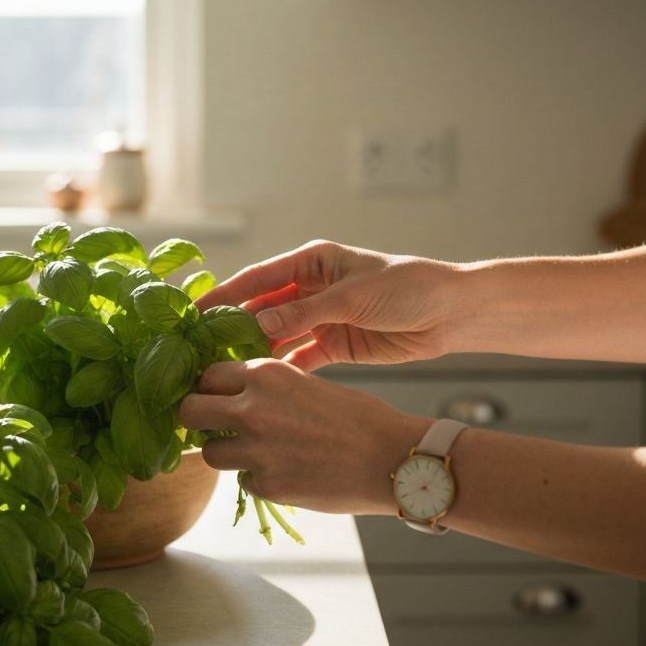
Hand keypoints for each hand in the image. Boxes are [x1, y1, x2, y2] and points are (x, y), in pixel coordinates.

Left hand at [180, 357, 426, 513]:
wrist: (390, 458)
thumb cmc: (358, 416)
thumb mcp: (307, 383)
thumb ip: (267, 387)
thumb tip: (233, 397)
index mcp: (264, 374)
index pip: (207, 375)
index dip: (209, 387)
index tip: (216, 397)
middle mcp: (252, 408)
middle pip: (190, 411)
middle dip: (198, 418)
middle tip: (215, 426)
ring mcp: (256, 450)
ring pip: (209, 453)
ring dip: (226, 453)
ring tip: (255, 452)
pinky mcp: (267, 485)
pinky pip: (243, 480)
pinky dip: (258, 478)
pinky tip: (286, 472)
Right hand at [196, 239, 457, 370]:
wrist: (450, 314)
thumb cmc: (407, 288)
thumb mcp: (353, 296)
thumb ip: (305, 311)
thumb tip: (258, 322)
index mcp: (312, 262)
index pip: (258, 277)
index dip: (226, 294)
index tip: (195, 312)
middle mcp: (311, 288)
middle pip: (262, 308)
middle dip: (234, 328)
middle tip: (202, 351)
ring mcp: (321, 318)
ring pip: (277, 335)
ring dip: (255, 351)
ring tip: (225, 372)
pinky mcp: (335, 345)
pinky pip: (300, 357)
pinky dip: (283, 369)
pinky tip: (262, 383)